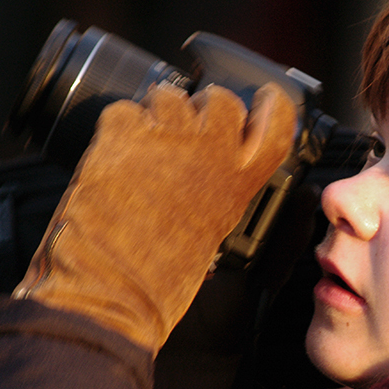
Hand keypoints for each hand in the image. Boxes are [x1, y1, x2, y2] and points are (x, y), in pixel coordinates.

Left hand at [13, 82, 295, 352]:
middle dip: (203, 104)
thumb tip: (214, 172)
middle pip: (222, 100)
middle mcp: (211, 155)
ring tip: (140, 148)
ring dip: (154, 114)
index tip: (263, 99)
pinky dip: (115, 128)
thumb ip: (221, 194)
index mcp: (239, 184)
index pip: (277, 124)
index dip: (271, 105)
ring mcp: (167, 141)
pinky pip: (122, 111)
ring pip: (168, 96)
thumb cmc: (160, 280)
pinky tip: (112, 159)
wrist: (110, 293)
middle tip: (184, 129)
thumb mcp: (212, 235)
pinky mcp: (122, 137)